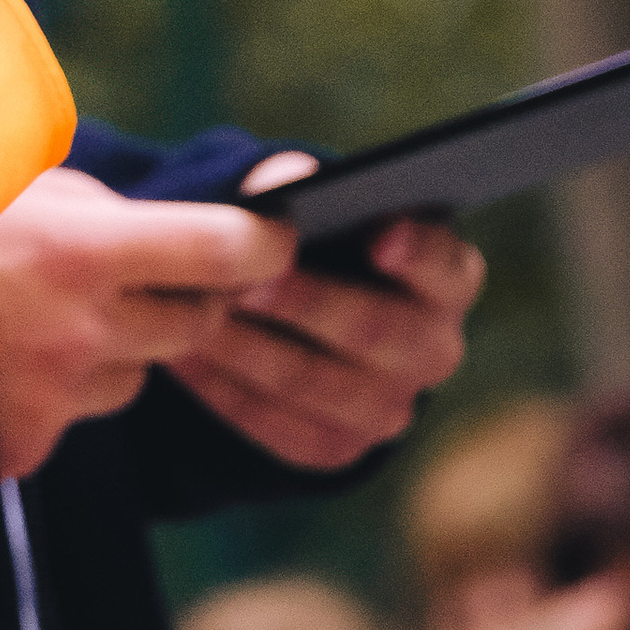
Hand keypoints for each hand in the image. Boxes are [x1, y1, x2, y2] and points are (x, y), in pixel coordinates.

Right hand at [0, 168, 295, 480]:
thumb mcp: (12, 188)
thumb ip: (98, 207)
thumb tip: (159, 227)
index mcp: (75, 251)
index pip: (220, 251)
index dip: (262, 241)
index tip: (274, 236)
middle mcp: (77, 332)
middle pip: (194, 322)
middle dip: (183, 295)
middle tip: (133, 270)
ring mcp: (51, 398)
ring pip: (137, 373)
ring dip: (116, 347)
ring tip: (44, 311)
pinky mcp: (23, 447)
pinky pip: (75, 415)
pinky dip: (54, 391)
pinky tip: (3, 358)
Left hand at [166, 154, 483, 470]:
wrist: (287, 317)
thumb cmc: (305, 241)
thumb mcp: (302, 204)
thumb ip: (296, 183)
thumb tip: (283, 182)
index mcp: (445, 279)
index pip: (445, 267)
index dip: (417, 253)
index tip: (379, 235)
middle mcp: (433, 349)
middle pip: (375, 329)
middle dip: (304, 303)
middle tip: (242, 282)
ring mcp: (390, 407)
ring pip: (316, 382)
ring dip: (249, 348)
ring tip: (193, 315)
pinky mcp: (337, 447)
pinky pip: (279, 425)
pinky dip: (226, 390)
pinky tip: (183, 357)